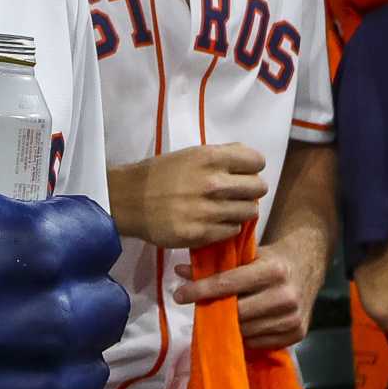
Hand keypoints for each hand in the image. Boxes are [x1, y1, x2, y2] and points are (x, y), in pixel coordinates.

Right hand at [109, 144, 266, 249]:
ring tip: (226, 209)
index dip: (253, 167)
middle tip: (237, 193)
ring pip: (250, 211)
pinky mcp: (202, 234)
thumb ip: (221, 155)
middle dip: (250, 190)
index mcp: (210, 158)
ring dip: (241, 210)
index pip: (257, 161)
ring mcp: (208, 210)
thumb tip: (250, 161)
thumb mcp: (191, 154)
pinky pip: (233, 230)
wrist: (128, 200)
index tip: (244, 173)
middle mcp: (213, 183)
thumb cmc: (160, 174)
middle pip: (259, 188)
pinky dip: (228, 226)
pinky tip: (214, 221)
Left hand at [171, 229, 321, 350]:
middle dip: (213, 311)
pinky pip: (259, 343)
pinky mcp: (297, 334)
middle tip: (196, 308)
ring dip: (228, 326)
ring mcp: (293, 318)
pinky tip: (240, 326)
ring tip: (218, 318)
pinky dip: (245, 336)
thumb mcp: (248, 254)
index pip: (228, 284)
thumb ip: (217, 263)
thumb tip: (181, 272)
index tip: (179, 294)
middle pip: (236, 312)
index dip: (200, 290)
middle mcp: (285, 296)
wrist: (307, 267)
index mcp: (273, 270)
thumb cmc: (271, 259)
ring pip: (246, 331)